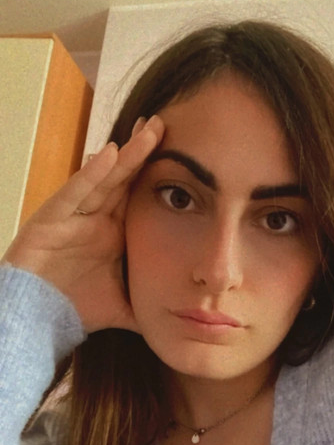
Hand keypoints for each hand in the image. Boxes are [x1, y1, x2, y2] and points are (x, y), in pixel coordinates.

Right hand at [1, 115, 164, 332]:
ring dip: (125, 155)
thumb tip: (185, 321)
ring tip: (146, 130)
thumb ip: (151, 307)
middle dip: (142, 151)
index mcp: (113, 233)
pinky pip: (75, 192)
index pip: (138, 196)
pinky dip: (91, 173)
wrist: (37, 321)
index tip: (182, 151)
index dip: (155, 174)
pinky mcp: (52, 219)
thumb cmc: (75, 309)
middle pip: (123, 179)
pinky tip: (108, 153)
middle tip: (164, 123)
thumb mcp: (124, 307)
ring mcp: (74, 216)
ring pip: (103, 179)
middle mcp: (95, 219)